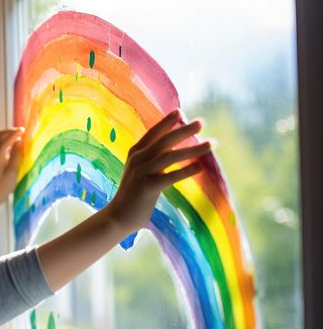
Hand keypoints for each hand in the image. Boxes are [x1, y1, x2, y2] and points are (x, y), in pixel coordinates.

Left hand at [0, 127, 24, 192]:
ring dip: (10, 133)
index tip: (23, 130)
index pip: (4, 142)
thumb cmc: (6, 183)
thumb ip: (16, 156)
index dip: (14, 135)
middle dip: (11, 131)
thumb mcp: (13, 171)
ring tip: (21, 134)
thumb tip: (20, 142)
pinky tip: (16, 140)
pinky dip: (8, 137)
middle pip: (0, 136)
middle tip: (23, 131)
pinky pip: (1, 141)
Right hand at [104, 110, 211, 232]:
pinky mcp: (147, 187)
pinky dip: (186, 171)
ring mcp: (141, 173)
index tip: (180, 112)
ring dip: (192, 149)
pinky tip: (200, 167)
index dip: (166, 122)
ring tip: (211, 144)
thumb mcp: (140, 172)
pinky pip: (170, 177)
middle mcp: (137, 159)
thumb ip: (151, 160)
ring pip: (170, 156)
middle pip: (164, 140)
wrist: (117, 217)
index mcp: (135, 153)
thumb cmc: (133, 195)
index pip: (153, 133)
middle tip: (201, 122)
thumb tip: (172, 151)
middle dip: (184, 130)